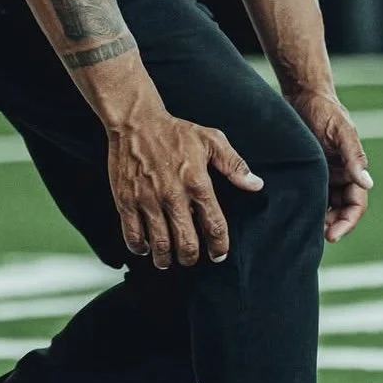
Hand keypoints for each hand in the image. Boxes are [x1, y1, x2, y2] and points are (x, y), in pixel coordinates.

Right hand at [107, 113, 263, 268]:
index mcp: (197, 183)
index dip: (219, 247)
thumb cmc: (175, 131)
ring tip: (169, 260)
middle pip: (187, 243)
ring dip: (166, 259)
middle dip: (191, 257)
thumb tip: (256, 185)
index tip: (218, 255)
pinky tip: (146, 248)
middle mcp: (173, 196)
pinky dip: (140, 248)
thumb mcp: (211, 140)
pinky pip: (132, 236)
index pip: (214, 226)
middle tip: (192, 258)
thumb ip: (235, 164)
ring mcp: (147, 201)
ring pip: (160, 245)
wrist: (136, 122)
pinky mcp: (126, 201)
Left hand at [284, 89, 371, 243]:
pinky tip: (291, 215)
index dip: (347, 222)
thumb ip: (354, 157)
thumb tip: (368, 184)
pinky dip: (304, 206)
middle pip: (341, 210)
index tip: (332, 235)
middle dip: (332, 226)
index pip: (356, 204)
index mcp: (352, 168)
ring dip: (318, 220)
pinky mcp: (306, 171)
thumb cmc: (325, 110)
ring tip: (302, 230)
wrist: (303, 94)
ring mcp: (322, 174)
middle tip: (315, 238)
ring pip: (324, 206)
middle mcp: (339, 175)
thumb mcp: (341, 131)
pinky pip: (308, 194)